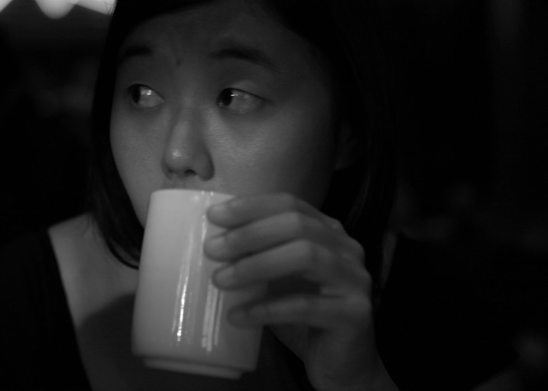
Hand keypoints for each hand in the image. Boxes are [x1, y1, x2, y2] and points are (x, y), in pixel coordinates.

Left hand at [204, 193, 392, 390]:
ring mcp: (355, 279)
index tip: (214, 216)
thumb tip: (212, 241)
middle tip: (212, 250)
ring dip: (257, 266)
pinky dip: (267, 308)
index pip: (289, 204)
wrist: (342, 363)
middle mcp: (347, 248)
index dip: (251, 207)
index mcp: (328, 231)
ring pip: (306, 256)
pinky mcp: (355, 314)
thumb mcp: (279, 279)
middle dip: (249, 234)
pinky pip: (306, 306)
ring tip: (221, 280)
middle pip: (297, 225)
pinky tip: (238, 316)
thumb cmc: (304, 316)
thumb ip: (258, 257)